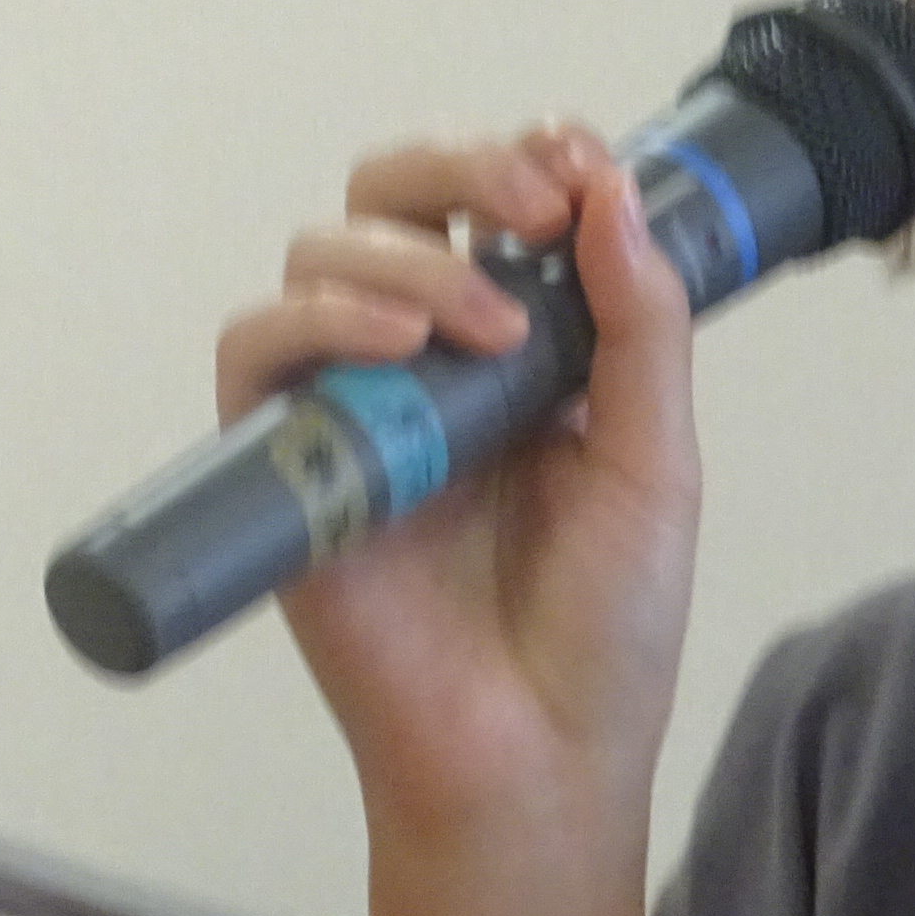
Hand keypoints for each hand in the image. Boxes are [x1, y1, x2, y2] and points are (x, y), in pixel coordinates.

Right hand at [214, 124, 700, 847]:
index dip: (517, 158)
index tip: (569, 156)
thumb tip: (611, 193)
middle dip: (455, 169)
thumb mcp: (657, 466)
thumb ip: (640, 330)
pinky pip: (257, 345)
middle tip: (525, 205)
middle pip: (390, 197)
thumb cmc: (602, 633)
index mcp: (515, 347)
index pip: (489, 208)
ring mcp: (346, 398)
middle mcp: (421, 355)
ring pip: (322, 251)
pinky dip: (316, 317)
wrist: (537, 759)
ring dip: (404, 256)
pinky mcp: (281, 453)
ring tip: (481, 324)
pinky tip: (391, 341)